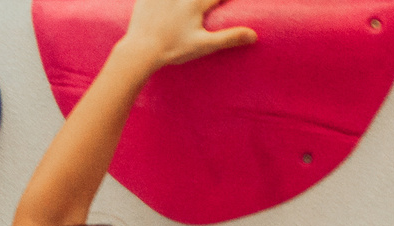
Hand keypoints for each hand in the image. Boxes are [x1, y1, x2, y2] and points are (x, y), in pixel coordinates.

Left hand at [119, 0, 256, 66]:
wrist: (139, 52)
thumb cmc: (172, 50)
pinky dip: (155, 0)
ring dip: (182, 1)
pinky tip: (161, 3)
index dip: (221, 0)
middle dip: (203, 2)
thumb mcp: (203, 46)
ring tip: (183, 11)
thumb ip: (229, 38)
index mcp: (195, 4)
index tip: (220, 4)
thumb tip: (254, 36)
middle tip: (200, 9)